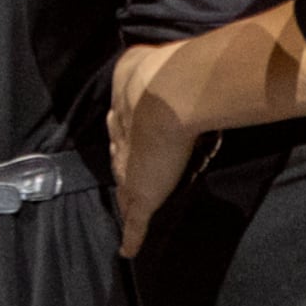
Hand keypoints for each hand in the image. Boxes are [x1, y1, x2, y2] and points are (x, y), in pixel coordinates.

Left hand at [108, 41, 203, 256]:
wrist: (163, 99)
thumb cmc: (167, 80)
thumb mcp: (158, 65)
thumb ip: (168, 65)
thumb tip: (184, 54)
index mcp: (128, 112)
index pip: (124, 131)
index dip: (125, 139)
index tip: (126, 144)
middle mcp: (125, 142)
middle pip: (121, 159)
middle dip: (123, 165)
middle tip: (126, 176)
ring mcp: (131, 172)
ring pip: (125, 190)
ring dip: (125, 198)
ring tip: (127, 206)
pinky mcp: (140, 196)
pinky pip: (134, 224)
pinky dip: (131, 238)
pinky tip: (128, 251)